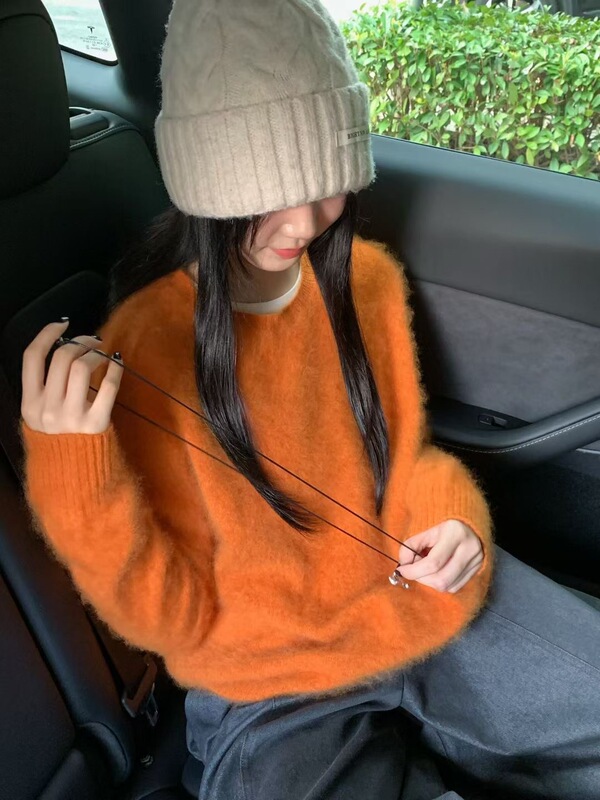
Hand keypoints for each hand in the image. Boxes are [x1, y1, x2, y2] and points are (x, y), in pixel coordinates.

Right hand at [21, 320, 123, 434]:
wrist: (76, 476)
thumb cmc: (62, 439)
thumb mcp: (42, 415)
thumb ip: (47, 387)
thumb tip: (66, 348)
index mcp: (30, 403)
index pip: (32, 357)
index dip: (46, 334)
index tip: (63, 323)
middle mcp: (47, 408)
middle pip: (61, 357)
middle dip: (79, 341)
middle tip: (92, 340)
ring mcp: (71, 416)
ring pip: (82, 366)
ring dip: (96, 352)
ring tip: (103, 352)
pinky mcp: (96, 422)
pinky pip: (108, 386)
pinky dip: (114, 369)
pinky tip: (117, 363)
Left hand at [397, 519, 483, 592]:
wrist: (469, 526)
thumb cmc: (444, 529)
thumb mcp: (427, 531)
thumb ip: (411, 545)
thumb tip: (403, 564)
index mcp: (455, 533)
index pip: (433, 563)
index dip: (413, 571)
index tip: (402, 569)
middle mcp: (469, 549)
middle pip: (441, 579)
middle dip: (421, 578)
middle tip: (412, 571)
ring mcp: (477, 561)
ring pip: (448, 586)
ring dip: (430, 582)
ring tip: (424, 570)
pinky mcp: (478, 570)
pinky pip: (455, 587)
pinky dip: (441, 584)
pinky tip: (436, 573)